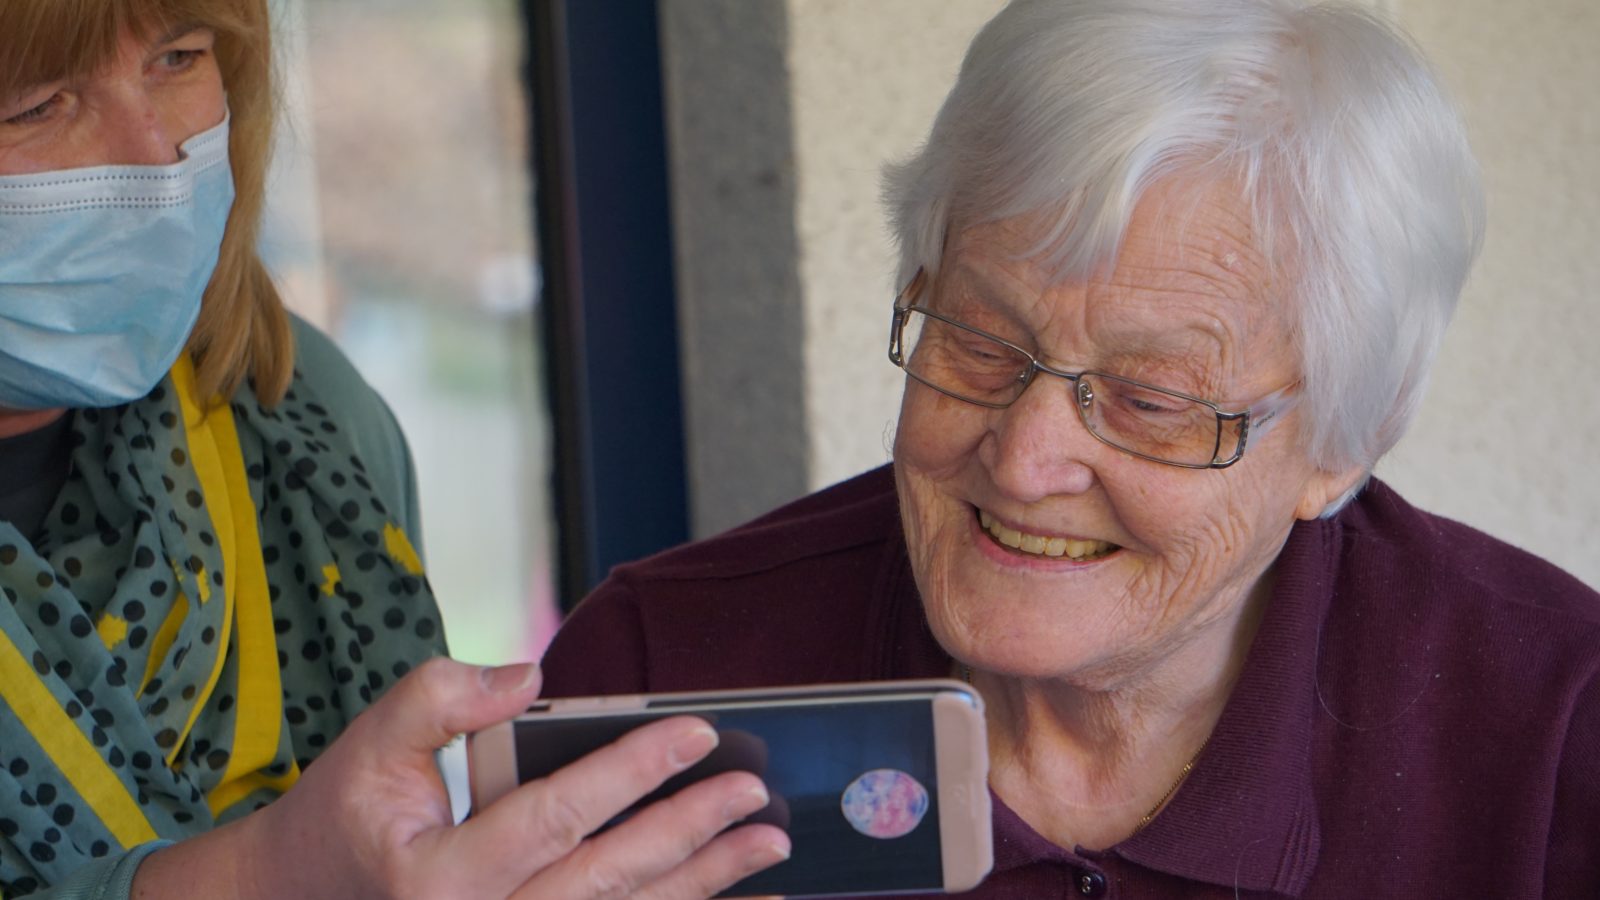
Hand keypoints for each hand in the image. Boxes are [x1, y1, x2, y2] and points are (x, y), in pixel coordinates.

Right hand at [135, 658, 789, 898]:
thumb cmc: (342, 820)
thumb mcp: (369, 744)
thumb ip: (440, 698)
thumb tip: (528, 674)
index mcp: (438, 876)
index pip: (556, 814)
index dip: (632, 770)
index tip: (697, 731)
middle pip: (607, 879)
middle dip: (692, 832)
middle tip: (754, 791)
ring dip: (703, 884)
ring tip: (766, 845)